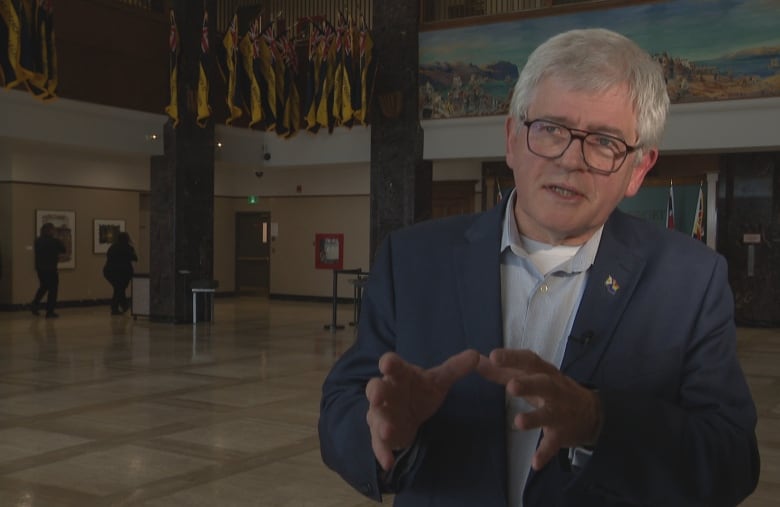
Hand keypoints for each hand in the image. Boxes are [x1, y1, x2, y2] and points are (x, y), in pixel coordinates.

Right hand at [365, 349, 479, 470]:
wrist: (408, 411)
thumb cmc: (420, 390)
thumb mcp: (438, 380)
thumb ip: (455, 368)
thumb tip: (476, 355)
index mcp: (399, 375)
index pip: (393, 365)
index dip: (389, 363)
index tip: (387, 363)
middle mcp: (387, 392)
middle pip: (376, 388)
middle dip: (376, 391)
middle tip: (376, 395)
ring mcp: (382, 413)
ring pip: (377, 417)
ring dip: (381, 424)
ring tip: (387, 431)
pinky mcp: (381, 434)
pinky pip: (379, 444)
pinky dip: (382, 453)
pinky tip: (388, 463)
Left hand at [477, 349, 601, 469]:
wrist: (591, 413)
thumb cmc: (552, 389)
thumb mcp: (531, 377)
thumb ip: (503, 371)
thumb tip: (477, 361)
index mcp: (543, 373)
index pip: (529, 361)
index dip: (513, 358)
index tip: (494, 356)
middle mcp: (554, 390)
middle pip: (543, 384)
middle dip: (528, 385)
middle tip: (511, 387)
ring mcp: (559, 412)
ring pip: (548, 414)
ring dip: (535, 418)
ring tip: (519, 422)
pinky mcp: (562, 433)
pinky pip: (553, 444)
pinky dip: (545, 453)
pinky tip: (535, 463)